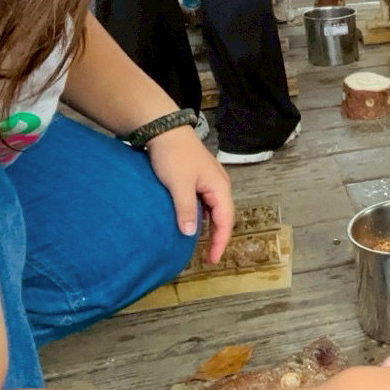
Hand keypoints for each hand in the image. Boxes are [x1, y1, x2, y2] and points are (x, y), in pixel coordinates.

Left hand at [145, 126, 233, 262]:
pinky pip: (204, 202)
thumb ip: (186, 210)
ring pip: (213, 209)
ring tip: (200, 243)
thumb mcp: (179, 185)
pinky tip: (191, 221)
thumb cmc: (173, 156)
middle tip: (208, 256)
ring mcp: (209, 180)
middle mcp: (218, 185)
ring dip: (209, 226)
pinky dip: (201, 215)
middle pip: (223, 215)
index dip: (220, 242)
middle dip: (218, 236)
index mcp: (219, 187)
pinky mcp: (198, 177)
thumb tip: (192, 234)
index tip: (213, 260)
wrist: (163, 129)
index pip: (226, 221)